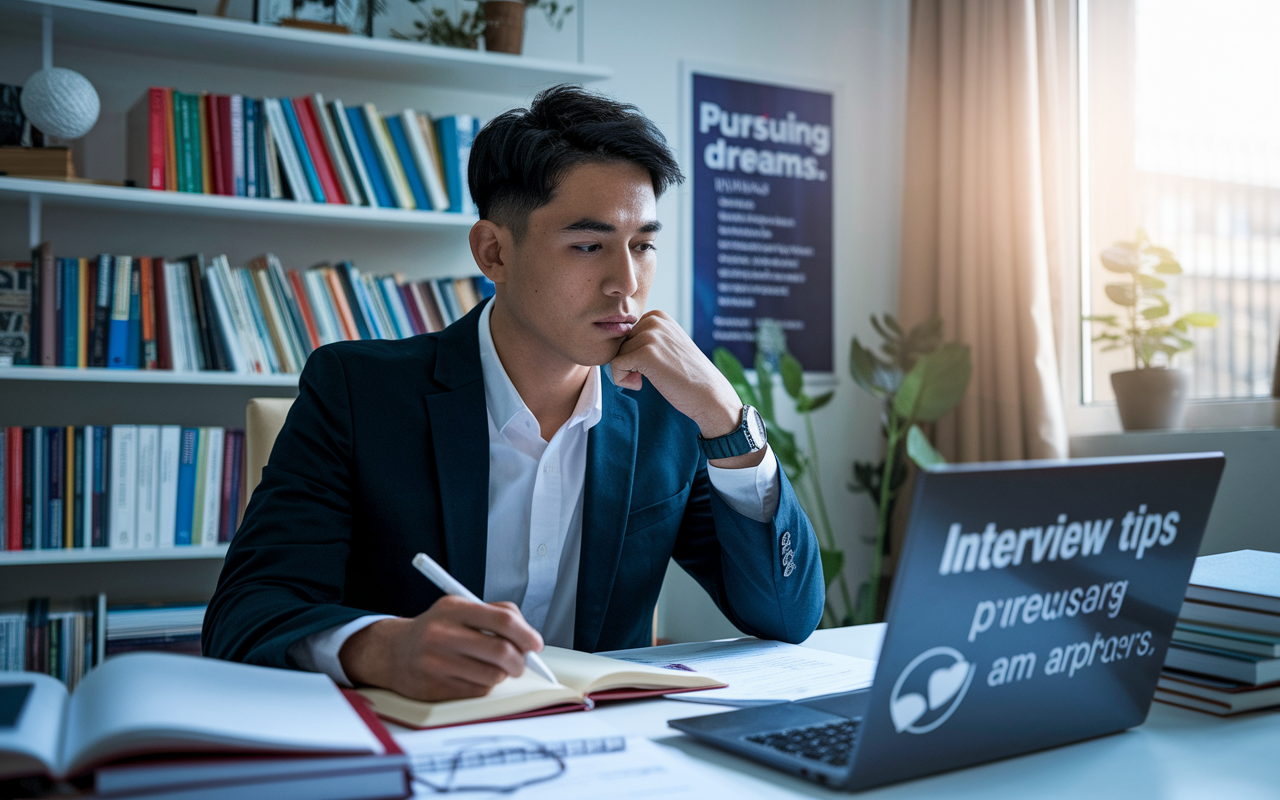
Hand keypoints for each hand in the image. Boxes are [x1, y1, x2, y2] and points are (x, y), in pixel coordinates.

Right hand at [339, 596, 543, 701]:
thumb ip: (493, 614)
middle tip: (520, 663)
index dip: (527, 634)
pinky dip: (483, 686)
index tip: (535, 644)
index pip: (503, 619)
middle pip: (502, 651)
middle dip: (519, 661)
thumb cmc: (435, 630)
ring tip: (491, 668)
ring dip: (501, 675)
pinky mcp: (435, 688)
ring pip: (493, 675)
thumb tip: (528, 635)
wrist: (392, 653)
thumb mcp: (458, 609)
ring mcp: (437, 663)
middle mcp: (443, 634)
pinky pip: (477, 692)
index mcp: (453, 609)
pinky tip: (471, 677)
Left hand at [609, 311, 764, 468]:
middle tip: (651, 374)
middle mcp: (654, 320)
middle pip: (618, 344)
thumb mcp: (666, 345)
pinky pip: (615, 367)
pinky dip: (622, 381)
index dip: (632, 354)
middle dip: (628, 363)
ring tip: (650, 379)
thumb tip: (612, 339)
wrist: (708, 394)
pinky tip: (641, 384)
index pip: (624, 335)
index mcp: (658, 316)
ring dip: (626, 373)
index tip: (653, 364)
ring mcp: (650, 335)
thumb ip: (645, 338)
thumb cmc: (686, 375)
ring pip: (616, 355)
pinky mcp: (645, 353)